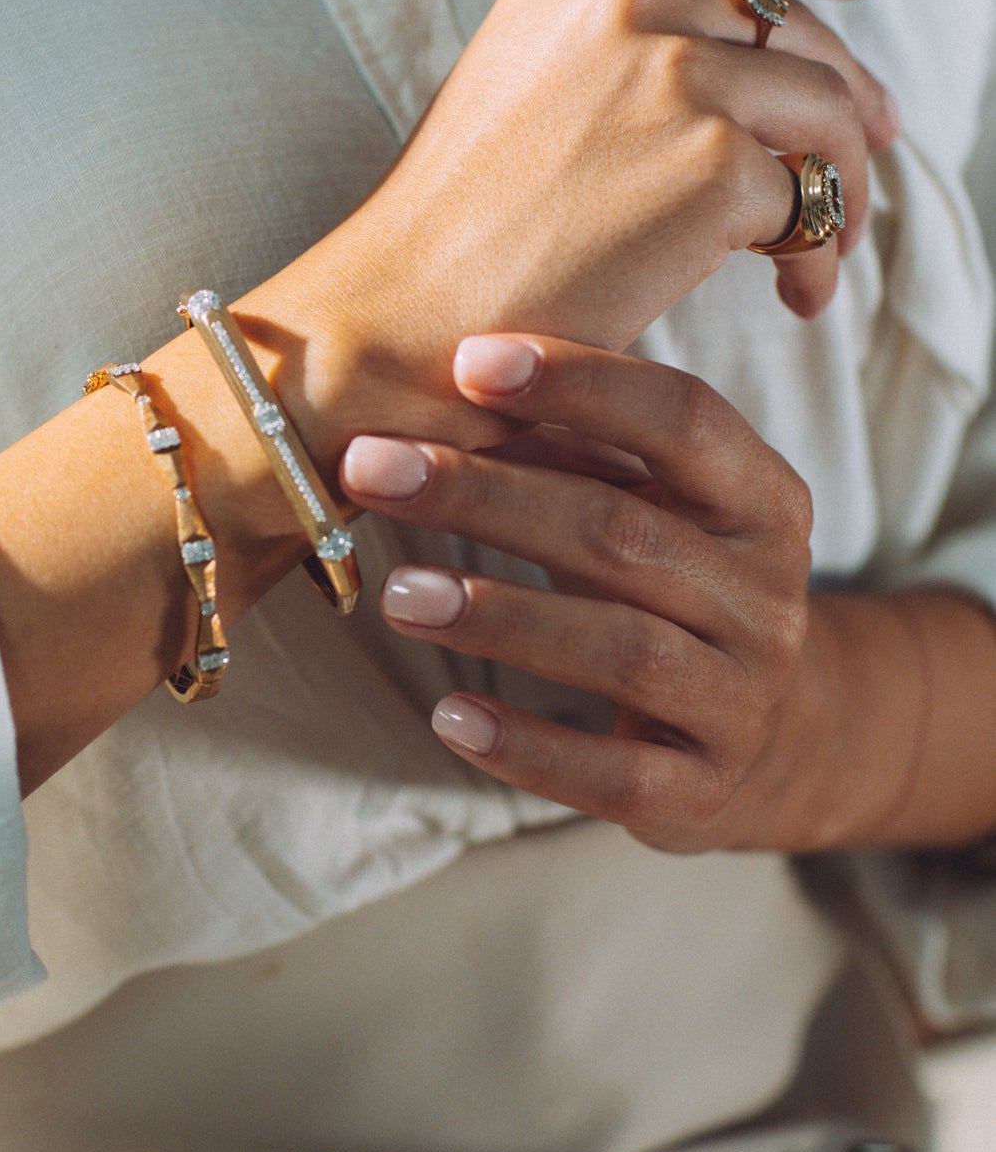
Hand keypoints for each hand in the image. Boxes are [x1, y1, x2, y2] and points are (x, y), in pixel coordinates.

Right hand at [279, 0, 896, 425]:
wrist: (410, 309)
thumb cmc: (462, 215)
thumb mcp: (527, 72)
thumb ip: (623, 35)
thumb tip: (755, 54)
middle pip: (793, 27)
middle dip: (846, 91)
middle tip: (872, 145)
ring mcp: (678, 73)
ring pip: (829, 111)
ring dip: (844, 184)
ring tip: (828, 246)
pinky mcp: (716, 167)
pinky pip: (814, 203)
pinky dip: (818, 255)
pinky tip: (794, 297)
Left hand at [339, 333, 913, 853]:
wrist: (779, 736)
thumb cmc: (672, 582)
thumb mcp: (647, 503)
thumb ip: (570, 447)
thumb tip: (446, 385)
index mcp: (762, 499)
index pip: (684, 419)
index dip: (580, 384)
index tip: (468, 360)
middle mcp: (767, 595)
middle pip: (621, 532)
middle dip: (486, 496)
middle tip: (373, 468)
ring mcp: (744, 698)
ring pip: (621, 649)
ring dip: (500, 615)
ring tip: (399, 594)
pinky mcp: (703, 791)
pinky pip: (616, 775)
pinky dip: (531, 747)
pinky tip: (452, 718)